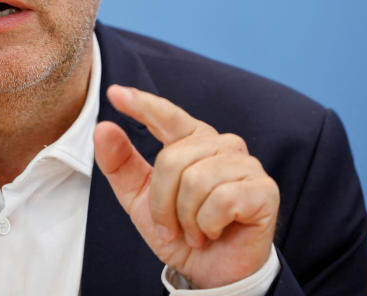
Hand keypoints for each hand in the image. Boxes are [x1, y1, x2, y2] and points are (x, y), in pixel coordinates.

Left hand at [93, 85, 278, 288]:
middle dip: (163, 202)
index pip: (167, 116)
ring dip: (186, 218)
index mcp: (193, 142)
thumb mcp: (140, 199)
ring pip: (196, 181)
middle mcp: (223, 145)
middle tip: (173, 226)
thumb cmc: (180, 231)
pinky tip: (216, 231)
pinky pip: (220, 200)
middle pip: (173, 160)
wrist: (211, 272)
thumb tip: (103, 127)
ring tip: (196, 230)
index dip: (143, 104)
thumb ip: (121, 164)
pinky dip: (208, 225)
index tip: (115, 93)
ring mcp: (246, 165)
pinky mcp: (263, 190)